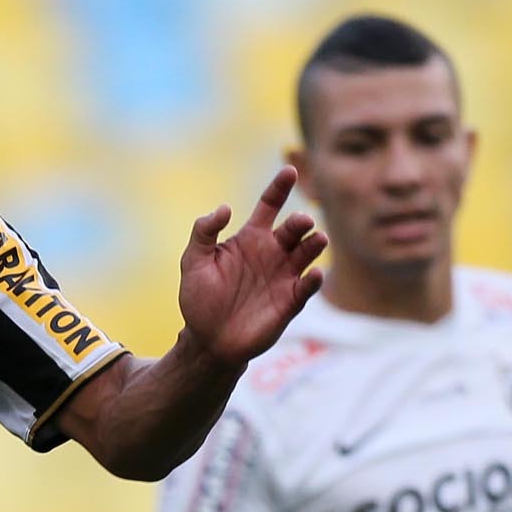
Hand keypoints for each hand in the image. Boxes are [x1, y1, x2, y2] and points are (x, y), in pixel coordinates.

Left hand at [175, 169, 325, 367]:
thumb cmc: (199, 299)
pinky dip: (314, 280)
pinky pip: (307, 286)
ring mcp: (284, 276)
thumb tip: (224, 208)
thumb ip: (203, 232)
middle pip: (294, 228)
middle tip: (300, 222)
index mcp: (250, 238)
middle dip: (300, 221)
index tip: (290, 171)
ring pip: (308, 252)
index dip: (280, 187)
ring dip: (315, 244)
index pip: (270, 205)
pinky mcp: (290, 301)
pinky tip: (315, 274)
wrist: (208, 341)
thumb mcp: (193, 262)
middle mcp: (272, 252)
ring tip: (317, 239)